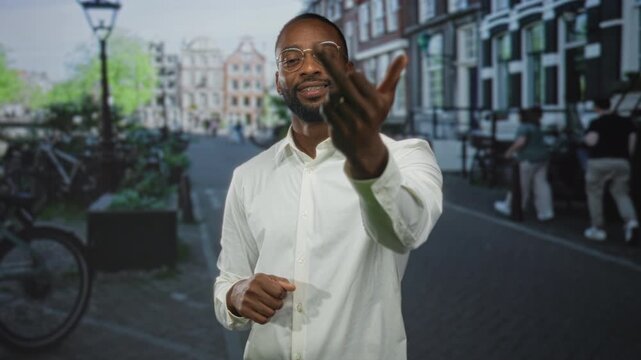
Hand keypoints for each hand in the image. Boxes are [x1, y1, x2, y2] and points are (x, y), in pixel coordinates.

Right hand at [226, 273, 295, 323]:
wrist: (236, 293)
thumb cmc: (255, 285)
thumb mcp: (268, 279)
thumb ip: (281, 282)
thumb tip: (292, 288)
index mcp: (260, 279)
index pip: (279, 292)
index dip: (282, 295)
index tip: (279, 294)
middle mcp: (252, 289)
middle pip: (276, 303)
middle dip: (278, 304)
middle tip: (273, 301)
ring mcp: (247, 301)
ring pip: (270, 313)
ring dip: (272, 311)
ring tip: (268, 306)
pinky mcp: (244, 311)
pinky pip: (262, 320)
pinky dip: (265, 318)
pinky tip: (262, 312)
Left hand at [315, 44, 407, 178]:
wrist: (365, 149)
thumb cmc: (375, 117)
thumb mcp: (386, 98)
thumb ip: (392, 76)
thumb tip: (404, 55)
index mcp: (377, 101)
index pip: (355, 76)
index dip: (350, 74)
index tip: (349, 73)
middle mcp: (365, 112)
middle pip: (342, 81)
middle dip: (329, 62)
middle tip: (316, 46)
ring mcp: (351, 122)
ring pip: (331, 96)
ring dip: (332, 96)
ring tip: (340, 104)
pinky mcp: (339, 130)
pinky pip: (326, 109)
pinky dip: (326, 107)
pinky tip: (333, 111)